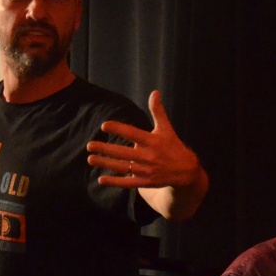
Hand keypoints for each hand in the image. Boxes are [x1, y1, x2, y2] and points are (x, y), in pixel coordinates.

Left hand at [88, 91, 202, 190]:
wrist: (185, 170)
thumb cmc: (173, 146)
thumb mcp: (166, 128)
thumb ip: (158, 111)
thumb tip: (155, 92)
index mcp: (152, 141)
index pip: (133, 133)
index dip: (118, 129)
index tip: (104, 125)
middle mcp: (149, 156)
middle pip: (123, 153)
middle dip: (105, 149)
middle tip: (89, 145)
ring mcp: (146, 170)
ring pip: (122, 167)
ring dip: (105, 163)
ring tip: (91, 159)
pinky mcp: (145, 182)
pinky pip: (127, 183)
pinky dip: (114, 182)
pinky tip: (101, 179)